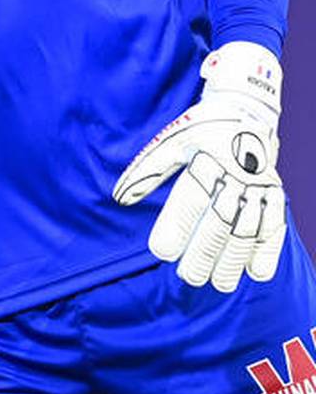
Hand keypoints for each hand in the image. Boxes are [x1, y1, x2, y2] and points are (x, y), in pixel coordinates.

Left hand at [113, 41, 284, 292]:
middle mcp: (234, 175)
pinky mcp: (275, 193)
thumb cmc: (199, 130)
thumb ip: (146, 171)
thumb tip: (118, 199)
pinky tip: (257, 274)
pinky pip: (276, 225)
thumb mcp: (169, 142)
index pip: (189, 200)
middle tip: (189, 277)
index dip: (175, 227)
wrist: (245, 110)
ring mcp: (259, 186)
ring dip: (234, 259)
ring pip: (247, 229)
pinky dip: (268, 250)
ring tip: (219, 284)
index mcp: (204, 160)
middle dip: (204, 253)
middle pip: (219, 221)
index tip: (160, 253)